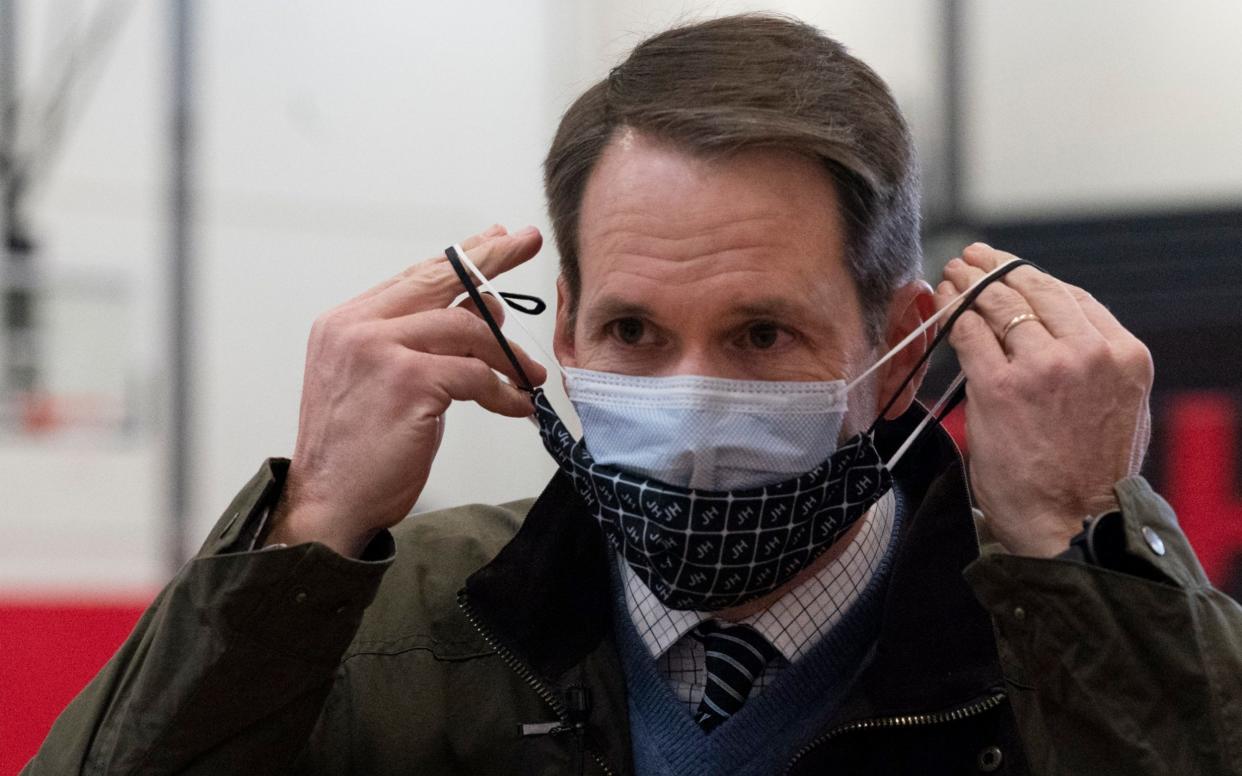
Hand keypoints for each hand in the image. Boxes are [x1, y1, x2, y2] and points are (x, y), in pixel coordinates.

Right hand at [266, 224, 547, 556]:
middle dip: (491, 259)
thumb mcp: (380, 381)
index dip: (461, 257)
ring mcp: (379, 350)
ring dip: (505, 354)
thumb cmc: (358, 451)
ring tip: (528, 375)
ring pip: (466, 328)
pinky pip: (474, 374)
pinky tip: (516, 405)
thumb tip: (475, 315)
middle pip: (438, 279)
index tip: (495, 237)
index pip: (415, 277)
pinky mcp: (406, 381)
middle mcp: (357, 327)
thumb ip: (415, 344)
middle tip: (527, 243)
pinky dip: (502, 390)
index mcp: (346, 323)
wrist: (329, 504)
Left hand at [934, 243, 1153, 557]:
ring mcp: (1043, 367)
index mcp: (1124, 355)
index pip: (1071, 297)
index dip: (1034, 278)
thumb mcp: (1121, 410)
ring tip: (955, 271)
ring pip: (998, 306)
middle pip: (1033, 292)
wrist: (1072, 525)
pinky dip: (952, 310)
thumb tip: (1062, 335)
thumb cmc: (1089, 477)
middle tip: (974, 257)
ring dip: (971, 281)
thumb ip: (1098, 367)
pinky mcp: (999, 387)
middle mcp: (1088, 353)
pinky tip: (943, 300)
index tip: (1011, 268)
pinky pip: (968, 333)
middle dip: (998, 268)